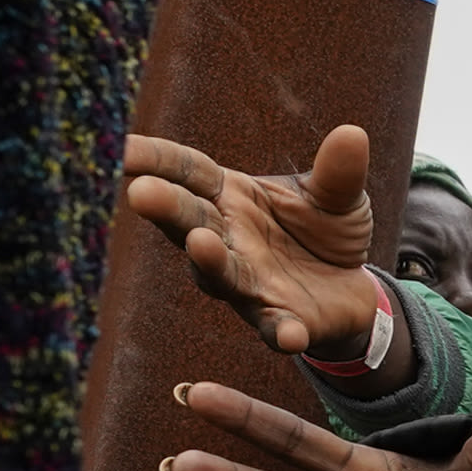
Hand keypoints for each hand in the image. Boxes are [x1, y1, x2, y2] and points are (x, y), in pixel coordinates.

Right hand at [125, 125, 406, 383]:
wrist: (350, 287)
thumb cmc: (323, 230)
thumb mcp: (338, 195)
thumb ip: (338, 172)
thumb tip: (352, 135)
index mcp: (230, 197)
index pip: (187, 172)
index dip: (154, 159)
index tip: (119, 147)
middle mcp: (226, 240)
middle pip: (188, 219)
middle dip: (164, 207)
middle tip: (139, 192)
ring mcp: (248, 283)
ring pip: (218, 274)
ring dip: (208, 261)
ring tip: (199, 244)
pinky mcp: (280, 321)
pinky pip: (275, 327)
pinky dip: (281, 331)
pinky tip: (289, 335)